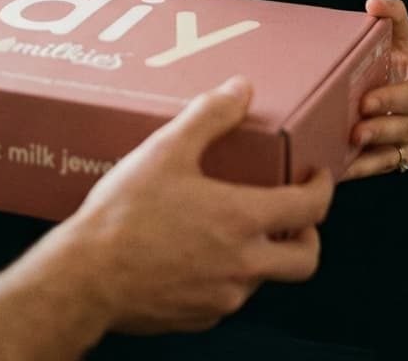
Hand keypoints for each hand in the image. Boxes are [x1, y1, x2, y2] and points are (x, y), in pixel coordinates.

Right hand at [53, 76, 332, 335]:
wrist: (86, 277)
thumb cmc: (125, 213)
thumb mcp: (166, 149)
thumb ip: (209, 115)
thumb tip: (241, 89)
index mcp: (242, 220)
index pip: (310, 208)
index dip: (322, 189)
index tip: (317, 177)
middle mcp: (243, 266)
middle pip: (305, 259)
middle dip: (308, 234)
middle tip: (293, 213)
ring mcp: (223, 298)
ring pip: (264, 278)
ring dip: (262, 253)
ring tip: (233, 226)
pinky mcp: (199, 318)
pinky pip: (228, 296)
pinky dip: (226, 275)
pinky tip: (197, 252)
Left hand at [341, 0, 407, 180]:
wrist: (401, 84)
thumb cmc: (398, 57)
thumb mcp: (401, 35)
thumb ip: (394, 14)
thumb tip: (374, 3)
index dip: (394, 100)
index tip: (365, 101)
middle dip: (382, 130)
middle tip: (354, 131)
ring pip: (397, 153)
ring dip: (372, 156)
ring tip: (346, 152)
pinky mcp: (402, 158)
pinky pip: (383, 167)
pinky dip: (362, 169)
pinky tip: (338, 169)